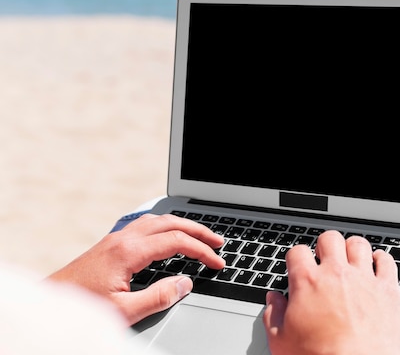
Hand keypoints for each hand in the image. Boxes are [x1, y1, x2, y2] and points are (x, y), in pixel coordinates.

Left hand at [47, 213, 224, 324]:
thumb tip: (185, 283)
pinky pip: (145, 225)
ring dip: (182, 225)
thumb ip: (158, 297)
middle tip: (218, 241)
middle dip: (198, 230)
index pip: (177, 242)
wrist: (50, 301)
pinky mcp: (111, 243)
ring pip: (158, 220)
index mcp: (129, 251)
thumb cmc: (82, 307)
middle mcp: (123, 238)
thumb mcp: (124, 311)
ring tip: (200, 235)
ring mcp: (116, 238)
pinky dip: (166, 226)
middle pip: (171, 223)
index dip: (201, 251)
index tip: (216, 263)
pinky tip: (169, 235)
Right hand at [263, 230, 399, 354]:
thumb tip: (273, 301)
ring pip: (358, 244)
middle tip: (325, 259)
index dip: (296, 258)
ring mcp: (364, 279)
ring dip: (352, 249)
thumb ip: (274, 315)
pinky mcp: (388, 290)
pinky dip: (381, 259)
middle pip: (330, 239)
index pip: (297, 252)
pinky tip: (377, 264)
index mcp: (308, 283)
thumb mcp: (282, 342)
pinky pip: (387, 261)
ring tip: (350, 259)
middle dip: (325, 246)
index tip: (299, 266)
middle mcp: (337, 274)